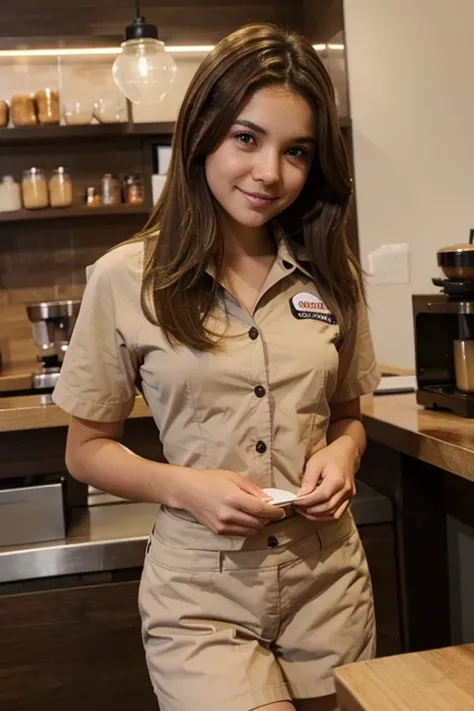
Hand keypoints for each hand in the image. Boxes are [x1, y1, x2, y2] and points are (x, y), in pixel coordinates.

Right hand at [170, 468, 284, 535]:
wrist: (187, 490)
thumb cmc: (210, 479)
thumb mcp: (233, 477)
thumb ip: (252, 489)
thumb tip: (268, 500)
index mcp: (233, 498)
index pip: (261, 510)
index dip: (275, 512)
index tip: (281, 511)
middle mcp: (229, 514)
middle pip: (258, 522)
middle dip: (269, 519)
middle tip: (272, 512)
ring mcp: (223, 525)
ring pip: (251, 530)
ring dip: (259, 524)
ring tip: (260, 515)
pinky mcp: (218, 531)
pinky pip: (240, 533)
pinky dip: (248, 528)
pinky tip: (247, 519)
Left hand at [294, 436, 358, 520]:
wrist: (346, 454)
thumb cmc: (330, 456)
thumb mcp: (314, 462)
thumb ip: (308, 479)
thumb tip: (301, 495)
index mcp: (337, 480)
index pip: (321, 496)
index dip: (307, 502)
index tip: (295, 502)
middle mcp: (345, 490)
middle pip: (327, 507)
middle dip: (309, 510)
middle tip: (297, 507)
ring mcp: (348, 496)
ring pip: (332, 514)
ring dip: (316, 515)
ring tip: (303, 510)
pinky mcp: (348, 499)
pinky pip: (337, 513)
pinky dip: (325, 516)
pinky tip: (315, 513)